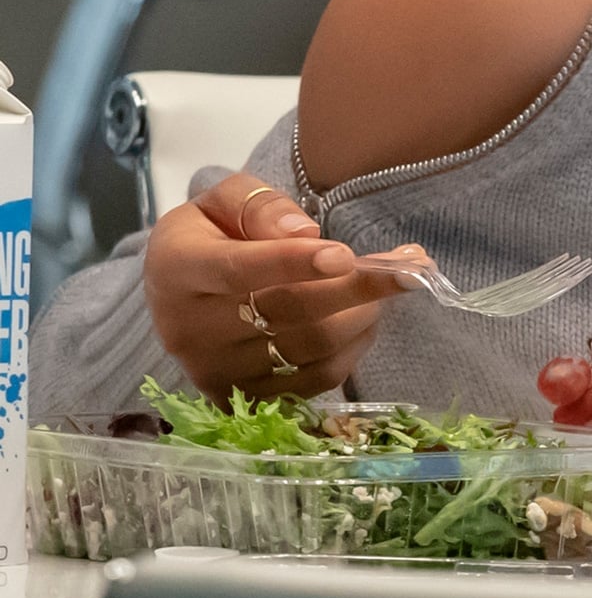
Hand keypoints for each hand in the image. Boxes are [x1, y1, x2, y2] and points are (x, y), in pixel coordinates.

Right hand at [141, 173, 415, 399]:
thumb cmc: (210, 235)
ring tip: (388, 285)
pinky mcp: (244, 397)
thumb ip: (260, 205)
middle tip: (407, 266)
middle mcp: (188, 328)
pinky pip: (317, 378)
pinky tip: (365, 319)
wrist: (179, 290)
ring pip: (311, 348)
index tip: (345, 255)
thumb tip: (305, 233)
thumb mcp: (223, 200)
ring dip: (365, 314)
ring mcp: (215, 370)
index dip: (292, 263)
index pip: (237, 270)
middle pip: (288, 312)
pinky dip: (355, 348)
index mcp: (177, 269)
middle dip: (357, 287)